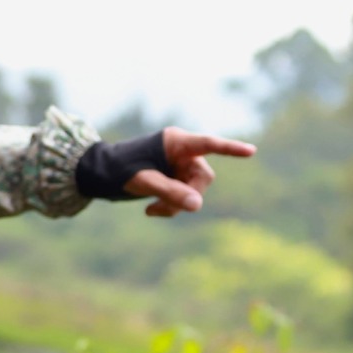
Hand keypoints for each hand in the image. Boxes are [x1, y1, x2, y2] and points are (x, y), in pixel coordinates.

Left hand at [125, 127, 255, 217]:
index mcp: (175, 142)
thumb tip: (197, 205)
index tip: (251, 151)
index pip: (208, 144)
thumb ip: (170, 192)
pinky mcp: (175, 178)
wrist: (102, 174)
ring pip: (195, 190)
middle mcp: (182, 151)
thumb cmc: (119, 169)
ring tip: (152, 209)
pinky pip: (184, 196)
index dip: (230, 148)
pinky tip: (150, 210)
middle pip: (203, 176)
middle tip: (161, 208)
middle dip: (188, 195)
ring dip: (177, 204)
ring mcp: (180, 165)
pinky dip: (171, 206)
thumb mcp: (143, 181)